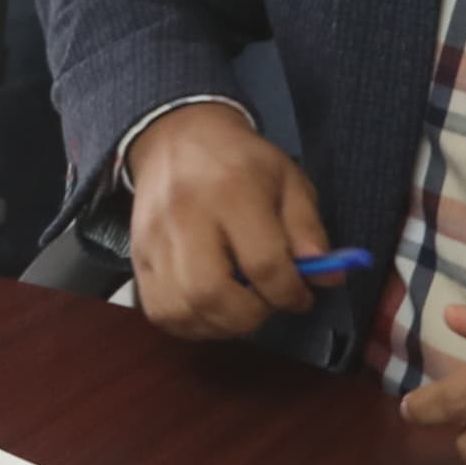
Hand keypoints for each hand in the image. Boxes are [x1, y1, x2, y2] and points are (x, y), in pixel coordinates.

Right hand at [122, 105, 327, 340]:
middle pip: (212, 293)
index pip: (264, 263)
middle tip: (266, 305)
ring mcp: (155, 240)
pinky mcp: (138, 256)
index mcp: (232, 192)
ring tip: (240, 309)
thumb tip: (328, 277)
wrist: (176, 139)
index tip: (301, 296)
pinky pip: (159, 311)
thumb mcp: (288, 180)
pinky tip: (211, 310)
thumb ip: (308, 230)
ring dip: (219, 325)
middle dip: (250, 316)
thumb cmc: (240, 162)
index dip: (290, 292)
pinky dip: (190, 324)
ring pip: (182, 309)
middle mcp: (186, 217)